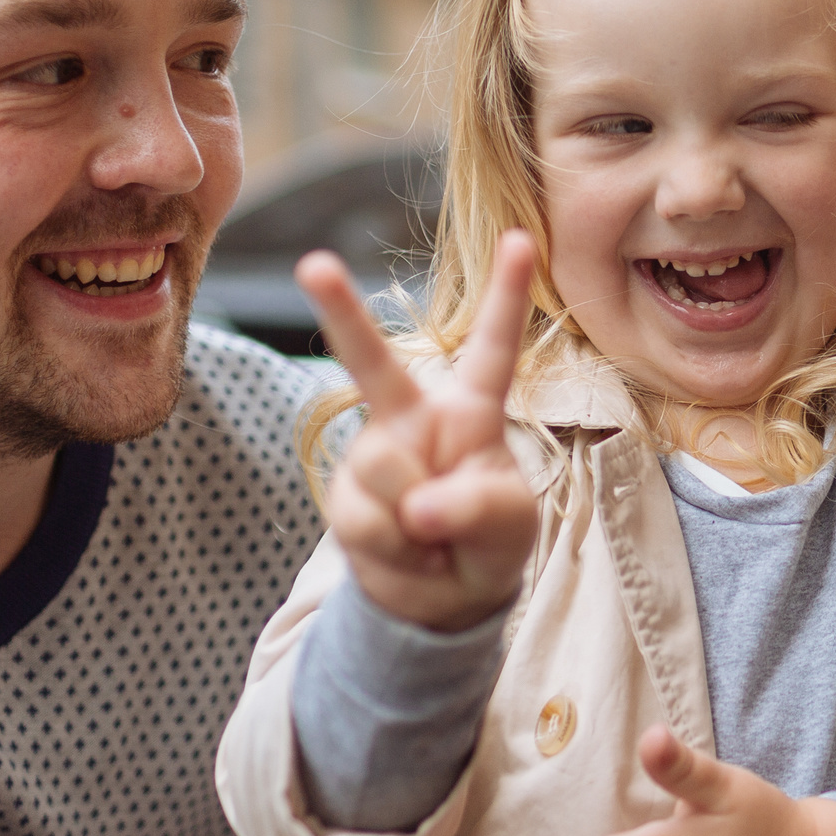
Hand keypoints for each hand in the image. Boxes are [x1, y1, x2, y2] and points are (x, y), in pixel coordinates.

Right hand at [298, 232, 537, 631]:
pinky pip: (367, 522)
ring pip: (384, 470)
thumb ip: (477, 507)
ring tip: (434, 537)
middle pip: (374, 362)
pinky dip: (398, 552)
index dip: (507, 295)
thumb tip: (417, 510)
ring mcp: (373, 455)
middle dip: (340, 311)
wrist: (441, 598)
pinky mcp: (344, 497)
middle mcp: (413, 419)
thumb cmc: (487, 542)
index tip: (522, 237)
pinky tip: (410, 553)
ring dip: (418, 522)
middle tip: (313, 264)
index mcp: (469, 409)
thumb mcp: (510, 525)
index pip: (492, 347)